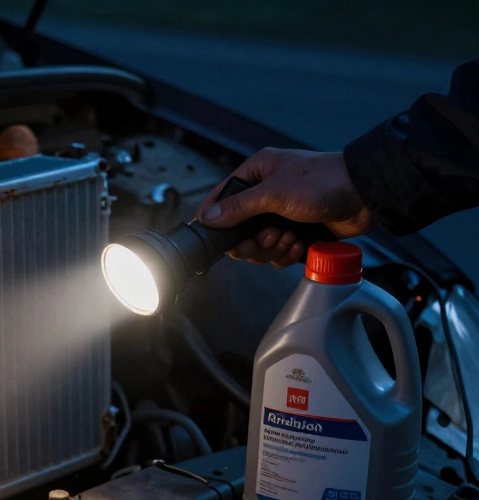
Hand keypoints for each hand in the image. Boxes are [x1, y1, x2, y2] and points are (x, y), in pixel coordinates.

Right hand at [198, 149, 374, 265]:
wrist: (365, 194)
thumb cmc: (322, 182)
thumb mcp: (274, 193)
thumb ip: (238, 207)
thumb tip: (206, 217)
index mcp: (256, 175)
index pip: (221, 199)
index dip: (215, 220)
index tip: (214, 238)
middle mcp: (265, 194)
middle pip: (238, 230)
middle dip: (251, 241)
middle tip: (265, 240)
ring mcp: (281, 214)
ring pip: (258, 245)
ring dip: (272, 248)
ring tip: (289, 237)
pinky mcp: (296, 230)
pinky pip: (277, 252)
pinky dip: (286, 252)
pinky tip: (300, 242)